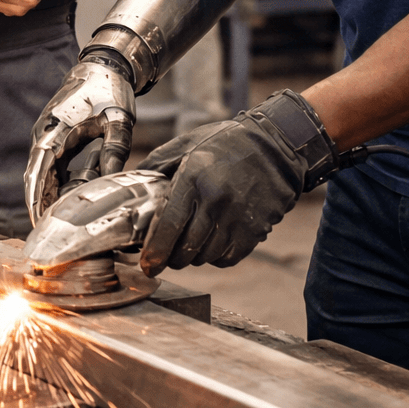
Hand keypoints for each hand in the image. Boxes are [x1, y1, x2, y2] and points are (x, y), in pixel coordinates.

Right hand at [24, 56, 136, 222]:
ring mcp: (47, 133)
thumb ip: (114, 150)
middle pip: (35, 176)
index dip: (37, 198)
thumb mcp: (119, 121)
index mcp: (56, 129)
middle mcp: (45, 133)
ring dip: (48, 193)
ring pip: (42, 171)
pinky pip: (51, 163)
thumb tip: (110, 182)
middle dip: (39, 203)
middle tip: (46, 232)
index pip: (40, 171)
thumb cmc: (110, 89)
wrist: (103, 64)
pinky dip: (56, 181)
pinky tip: (66, 197)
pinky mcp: (54, 134)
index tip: (39, 221)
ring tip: (56, 221)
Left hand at [137, 89, 337, 274]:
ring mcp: (239, 216)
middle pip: (185, 248)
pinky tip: (211, 244)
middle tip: (165, 256)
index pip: (168, 226)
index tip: (147, 265)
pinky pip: (228, 257)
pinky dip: (216, 257)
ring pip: (206, 256)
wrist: (276, 144)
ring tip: (189, 246)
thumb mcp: (187, 143)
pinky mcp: (256, 229)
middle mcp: (216, 199)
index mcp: (194, 177)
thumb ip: (157, 164)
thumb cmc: (227, 142)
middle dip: (171, 258)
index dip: (154, 252)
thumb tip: (132, 182)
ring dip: (193, 258)